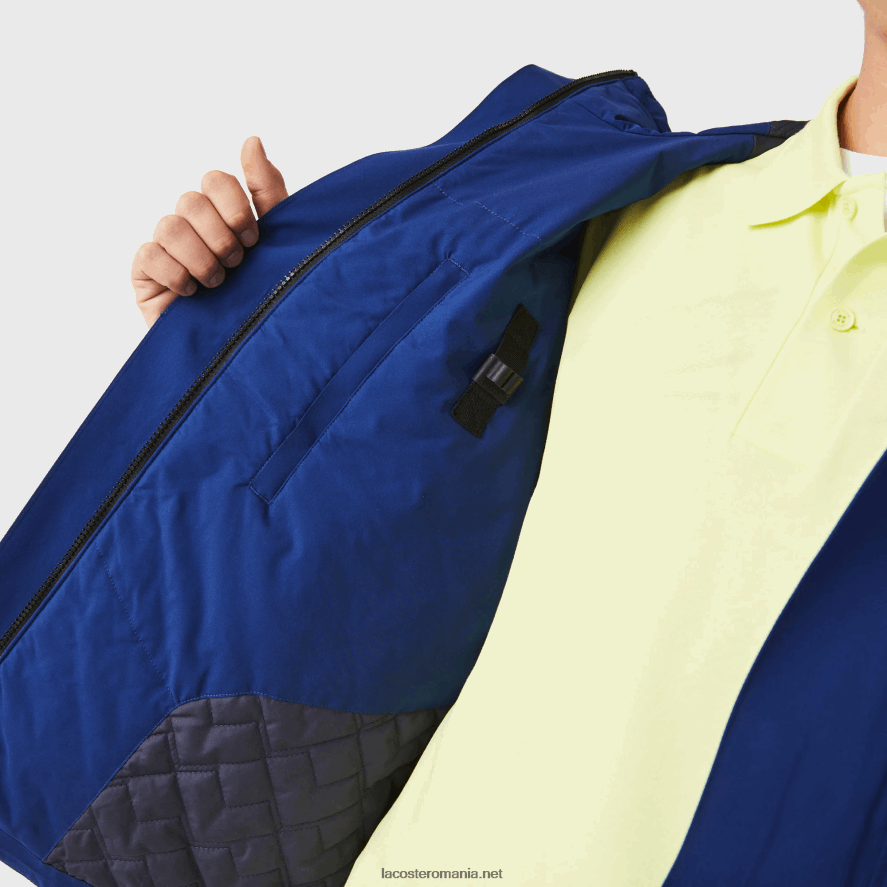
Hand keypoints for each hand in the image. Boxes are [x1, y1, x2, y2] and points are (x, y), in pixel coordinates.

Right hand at [131, 136, 287, 327]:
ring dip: (201, 257)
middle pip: (192, 200)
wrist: (246, 349)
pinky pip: (149, 255)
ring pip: (170, 225)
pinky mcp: (146, 274)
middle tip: (238, 263)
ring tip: (219, 282)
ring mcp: (166, 248)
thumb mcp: (277, 242)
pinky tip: (193, 292)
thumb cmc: (263, 295)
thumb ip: (267, 191)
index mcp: (222, 213)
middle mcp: (192, 225)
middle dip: (221, 235)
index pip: (216, 180)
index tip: (255, 238)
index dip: (235, 206)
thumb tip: (252, 139)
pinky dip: (176, 273)